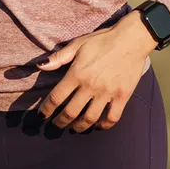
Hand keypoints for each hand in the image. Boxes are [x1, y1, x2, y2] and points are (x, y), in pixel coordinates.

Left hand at [34, 12, 158, 131]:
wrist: (130, 40)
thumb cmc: (101, 41)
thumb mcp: (77, 45)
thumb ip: (58, 58)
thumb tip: (39, 66)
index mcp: (77, 74)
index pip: (56, 97)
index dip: (46, 109)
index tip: (42, 115)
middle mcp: (90, 86)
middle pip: (71, 112)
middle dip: (60, 121)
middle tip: (56, 125)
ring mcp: (107, 93)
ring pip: (90, 118)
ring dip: (79, 126)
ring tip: (74, 128)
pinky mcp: (122, 96)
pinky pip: (112, 117)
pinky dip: (104, 125)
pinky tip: (98, 125)